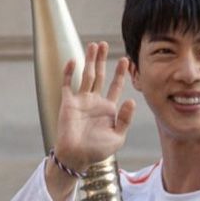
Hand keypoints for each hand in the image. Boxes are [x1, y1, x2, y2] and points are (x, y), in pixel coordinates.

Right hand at [54, 41, 135, 171]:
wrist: (76, 156)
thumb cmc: (97, 150)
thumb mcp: (117, 137)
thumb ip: (125, 119)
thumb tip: (131, 100)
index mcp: (108, 108)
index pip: (115, 86)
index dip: (120, 73)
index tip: (126, 59)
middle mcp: (95, 101)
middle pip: (100, 75)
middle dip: (102, 60)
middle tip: (104, 44)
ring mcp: (81, 100)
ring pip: (86, 75)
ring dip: (89, 61)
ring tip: (93, 45)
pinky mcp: (68, 102)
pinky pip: (68, 84)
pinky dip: (69, 72)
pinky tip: (73, 61)